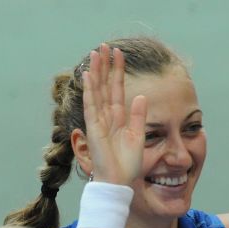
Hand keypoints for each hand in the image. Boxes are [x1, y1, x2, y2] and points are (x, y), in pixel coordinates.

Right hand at [82, 44, 146, 184]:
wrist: (120, 181)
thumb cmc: (128, 163)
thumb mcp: (138, 136)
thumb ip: (138, 116)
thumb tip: (141, 96)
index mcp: (119, 118)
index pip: (118, 89)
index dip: (118, 72)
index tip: (119, 54)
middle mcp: (107, 116)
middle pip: (105, 86)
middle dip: (105, 66)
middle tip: (104, 46)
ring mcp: (99, 121)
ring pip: (97, 91)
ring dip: (96, 72)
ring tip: (96, 53)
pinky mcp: (93, 128)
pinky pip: (91, 106)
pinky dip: (89, 91)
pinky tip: (87, 76)